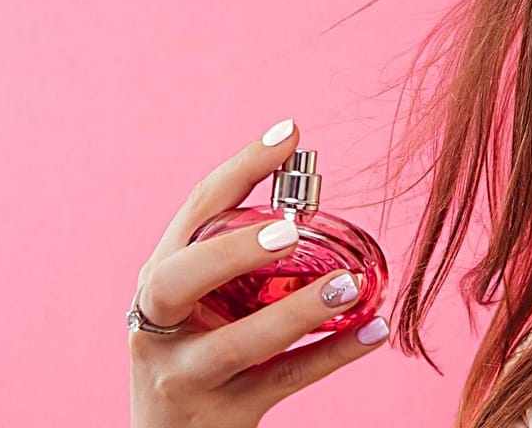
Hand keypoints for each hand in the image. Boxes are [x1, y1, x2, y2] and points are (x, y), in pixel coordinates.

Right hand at [129, 119, 389, 427]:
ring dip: (295, 311)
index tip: (289, 132)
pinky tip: (374, 330)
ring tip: (349, 283)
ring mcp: (185, 376)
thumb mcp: (199, 305)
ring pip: (237, 342)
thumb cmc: (196, 359)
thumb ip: (237, 260)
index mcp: (157, 282)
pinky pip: (283, 381)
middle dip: (234, 248)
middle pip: (179, 278)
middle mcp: (158, 326)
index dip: (240, 169)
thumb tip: (310, 200)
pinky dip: (332, 354)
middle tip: (291, 227)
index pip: (193, 215)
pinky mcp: (221, 416)